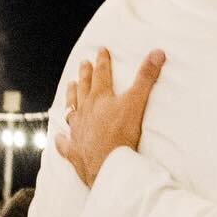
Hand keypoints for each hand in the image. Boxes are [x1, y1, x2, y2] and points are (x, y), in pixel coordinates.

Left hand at [56, 47, 164, 186]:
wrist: (108, 165)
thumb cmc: (122, 134)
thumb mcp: (137, 102)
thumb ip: (146, 78)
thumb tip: (157, 53)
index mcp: (100, 98)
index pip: (101, 74)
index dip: (102, 61)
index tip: (101, 50)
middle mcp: (85, 111)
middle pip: (84, 88)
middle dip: (85, 74)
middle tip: (84, 63)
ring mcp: (77, 131)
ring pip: (71, 109)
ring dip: (71, 96)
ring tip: (70, 86)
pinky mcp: (74, 151)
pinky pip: (65, 143)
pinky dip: (62, 140)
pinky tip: (59, 137)